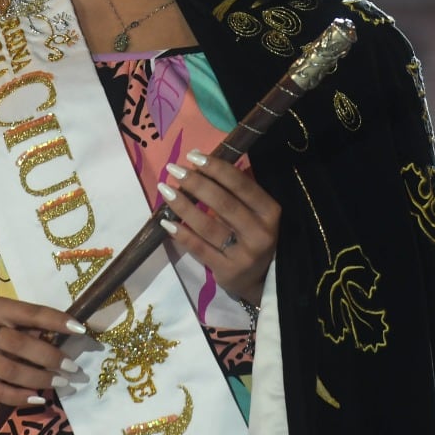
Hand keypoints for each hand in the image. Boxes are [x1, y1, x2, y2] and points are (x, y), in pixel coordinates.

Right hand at [0, 298, 87, 407]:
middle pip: (20, 344)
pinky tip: (39, 398)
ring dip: (40, 379)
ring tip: (61, 383)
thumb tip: (68, 337)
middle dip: (50, 357)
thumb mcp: (6, 318)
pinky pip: (0, 392)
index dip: (56, 320)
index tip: (80, 329)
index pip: (31, 313)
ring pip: (11, 371)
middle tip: (73, 367)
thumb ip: (31, 326)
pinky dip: (22, 397)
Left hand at [157, 150, 279, 304]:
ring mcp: (244, 255)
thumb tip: (200, 159)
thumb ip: (235, 189)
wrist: (260, 279)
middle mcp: (259, 233)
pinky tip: (166, 222)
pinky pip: (199, 249)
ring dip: (183, 206)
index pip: (241, 185)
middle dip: (196, 183)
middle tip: (174, 169)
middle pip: (223, 203)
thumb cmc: (253, 234)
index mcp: (269, 212)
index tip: (193, 156)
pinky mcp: (227, 271)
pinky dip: (181, 234)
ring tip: (165, 189)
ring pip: (207, 226)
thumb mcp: (256, 212)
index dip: (216, 168)